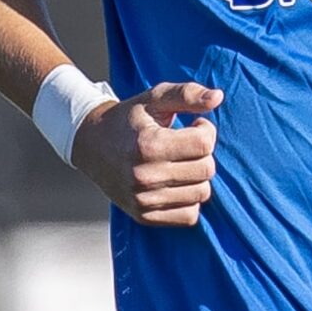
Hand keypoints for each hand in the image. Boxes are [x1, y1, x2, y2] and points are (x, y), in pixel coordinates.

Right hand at [69, 81, 222, 227]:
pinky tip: (176, 183)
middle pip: (206, 170)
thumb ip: (187, 94)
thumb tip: (219, 97)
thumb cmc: (128, 120)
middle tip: (186, 145)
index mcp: (148, 145)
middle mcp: (145, 176)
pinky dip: (189, 199)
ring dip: (197, 177)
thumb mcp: (154, 99)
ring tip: (179, 163)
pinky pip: (189, 215)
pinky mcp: (144, 216)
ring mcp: (144, 200)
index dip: (205, 130)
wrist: (92, 145)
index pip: (204, 144)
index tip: (193, 126)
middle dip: (203, 154)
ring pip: (201, 193)